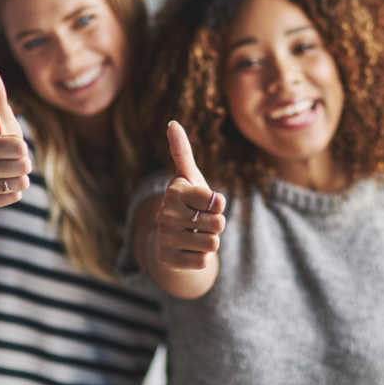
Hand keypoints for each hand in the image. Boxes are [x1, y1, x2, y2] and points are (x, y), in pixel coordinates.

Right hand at [0, 69, 31, 207]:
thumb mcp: (1, 117)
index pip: (18, 148)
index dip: (22, 145)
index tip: (13, 144)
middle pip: (22, 167)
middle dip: (24, 162)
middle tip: (14, 158)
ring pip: (18, 184)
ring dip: (21, 177)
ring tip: (9, 170)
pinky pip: (12, 199)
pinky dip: (15, 192)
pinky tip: (6, 182)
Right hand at [155, 121, 226, 269]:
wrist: (170, 237)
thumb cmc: (187, 202)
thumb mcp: (189, 177)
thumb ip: (182, 152)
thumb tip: (172, 122)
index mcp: (175, 191)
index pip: (218, 201)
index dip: (218, 205)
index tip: (206, 203)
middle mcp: (166, 214)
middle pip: (218, 224)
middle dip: (216, 225)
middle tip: (201, 222)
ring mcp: (164, 237)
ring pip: (212, 244)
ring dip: (209, 242)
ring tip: (195, 235)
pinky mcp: (166, 259)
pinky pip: (202, 262)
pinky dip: (200, 258)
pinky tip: (188, 250)